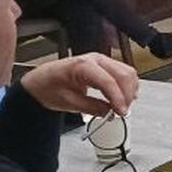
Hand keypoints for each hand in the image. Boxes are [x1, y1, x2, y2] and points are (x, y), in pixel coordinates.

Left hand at [20, 54, 139, 117]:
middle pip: (123, 74)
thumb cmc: (49, 87)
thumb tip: (109, 111)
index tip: (120, 112)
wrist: (41, 81)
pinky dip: (127, 86)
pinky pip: (124, 73)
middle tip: (121, 112)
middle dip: (127, 95)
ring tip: (121, 106)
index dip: (118, 98)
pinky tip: (123, 97)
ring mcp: (102, 60)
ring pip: (128, 72)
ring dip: (129, 91)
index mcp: (83, 65)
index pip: (108, 81)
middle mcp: (95, 59)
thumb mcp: (67, 102)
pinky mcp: (106, 65)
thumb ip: (91, 107)